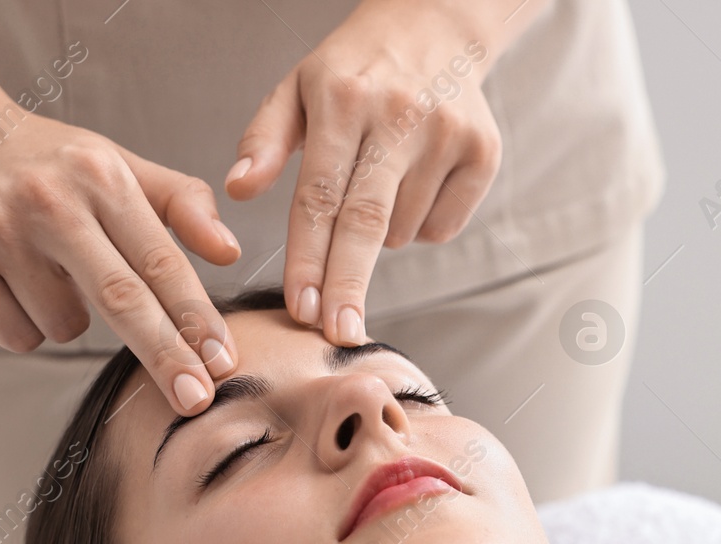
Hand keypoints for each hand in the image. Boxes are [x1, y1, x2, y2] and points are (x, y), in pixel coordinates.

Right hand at [0, 113, 241, 414]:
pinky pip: (20, 335)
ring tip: (51, 269)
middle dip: (164, 355)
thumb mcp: (122, 167)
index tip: (223, 361)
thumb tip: (230, 252)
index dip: (194, 316)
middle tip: (196, 400)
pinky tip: (15, 280)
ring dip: (73, 319)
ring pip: (65, 326)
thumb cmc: (57, 166)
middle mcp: (49, 201)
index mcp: (100, 176)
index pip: (159, 259)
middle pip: (120, 298)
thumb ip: (183, 204)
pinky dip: (29, 323)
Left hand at [225, 0, 505, 346]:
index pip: (320, 195)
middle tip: (340, 335)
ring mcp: (448, 134)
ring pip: (403, 230)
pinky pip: (442, 226)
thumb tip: (236, 190)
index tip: (301, 309)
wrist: (436, 26)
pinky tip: (413, 186)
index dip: (309, 258)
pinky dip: (420, 226)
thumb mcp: (297, 88)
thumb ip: (262, 140)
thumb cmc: (353, 70)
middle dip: (348, 285)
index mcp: (344, 99)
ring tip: (377, 188)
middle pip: (367, 222)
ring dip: (380, 238)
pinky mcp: (483, 152)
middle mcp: (400, 115)